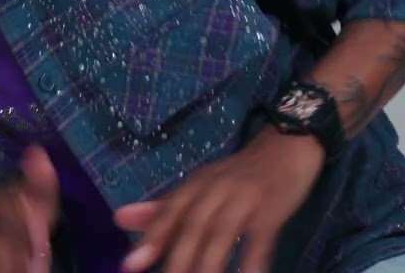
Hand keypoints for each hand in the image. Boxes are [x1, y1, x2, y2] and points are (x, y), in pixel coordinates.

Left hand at [113, 127, 324, 272]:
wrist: (287, 144)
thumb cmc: (239, 174)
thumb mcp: (199, 185)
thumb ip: (162, 207)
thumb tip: (117, 218)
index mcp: (195, 184)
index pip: (169, 213)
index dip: (151, 239)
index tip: (130, 265)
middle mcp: (215, 188)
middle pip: (193, 226)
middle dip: (177, 259)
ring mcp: (244, 197)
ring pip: (221, 234)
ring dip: (209, 264)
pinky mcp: (271, 208)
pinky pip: (260, 238)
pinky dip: (251, 260)